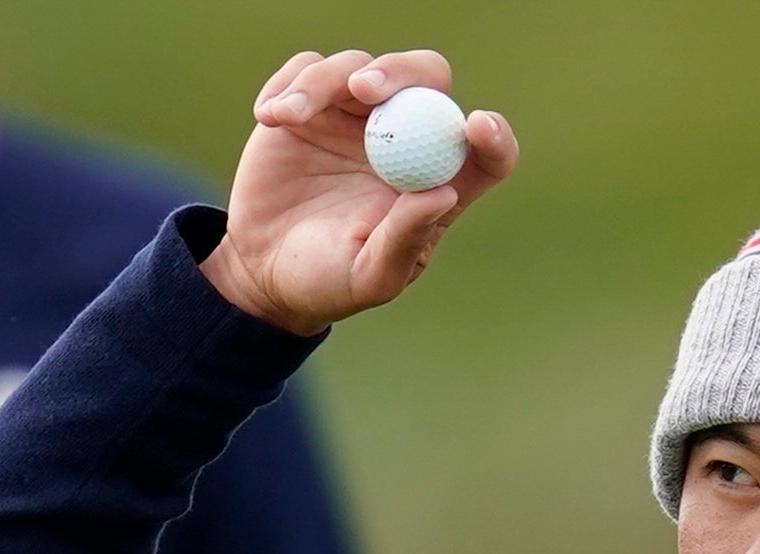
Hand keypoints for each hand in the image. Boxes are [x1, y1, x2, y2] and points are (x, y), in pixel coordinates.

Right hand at [199, 49, 517, 334]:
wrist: (266, 271)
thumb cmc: (332, 280)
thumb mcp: (372, 275)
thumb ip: (406, 238)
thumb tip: (445, 193)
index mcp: (438, 184)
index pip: (487, 153)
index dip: (493, 135)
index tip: (477, 126)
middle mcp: (407, 140)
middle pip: (426, 79)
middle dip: (401, 73)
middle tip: (365, 89)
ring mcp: (358, 117)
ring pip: (358, 67)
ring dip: (324, 83)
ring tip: (290, 117)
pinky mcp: (312, 106)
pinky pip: (307, 69)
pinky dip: (290, 84)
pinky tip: (271, 118)